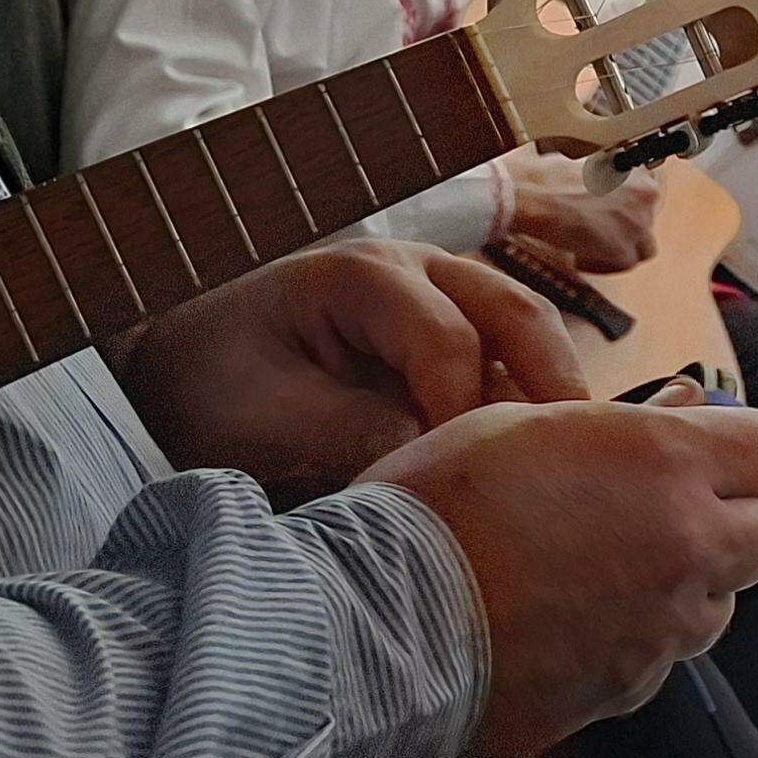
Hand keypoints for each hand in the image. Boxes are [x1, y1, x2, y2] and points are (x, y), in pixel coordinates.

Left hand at [113, 243, 590, 500]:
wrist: (177, 372)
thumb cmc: (209, 390)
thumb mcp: (266, 422)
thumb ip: (358, 437)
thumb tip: (449, 471)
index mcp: (364, 274)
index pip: (448, 340)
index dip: (467, 415)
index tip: (467, 488)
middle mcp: (419, 269)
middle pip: (517, 316)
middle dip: (553, 391)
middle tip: (579, 471)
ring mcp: (441, 297)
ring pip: (528, 335)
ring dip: (554, 398)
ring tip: (576, 473)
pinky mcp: (448, 338)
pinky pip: (510, 364)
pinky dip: (532, 407)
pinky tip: (542, 467)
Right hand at [373, 392, 757, 757]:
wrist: (377, 628)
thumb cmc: (436, 506)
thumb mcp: (524, 425)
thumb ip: (624, 424)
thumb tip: (690, 410)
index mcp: (666, 463)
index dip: (756, 449)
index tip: (727, 451)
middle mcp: (687, 547)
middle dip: (730, 522)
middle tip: (661, 512)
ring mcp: (663, 628)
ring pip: (718, 605)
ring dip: (685, 586)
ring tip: (601, 572)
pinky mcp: (630, 691)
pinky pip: (662, 659)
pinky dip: (637, 642)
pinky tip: (570, 626)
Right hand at [499, 159, 662, 274]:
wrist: (536, 198)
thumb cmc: (549, 179)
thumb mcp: (584, 165)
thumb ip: (602, 178)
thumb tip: (594, 185)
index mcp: (637, 173)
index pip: (647, 197)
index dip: (627, 208)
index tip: (614, 213)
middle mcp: (645, 198)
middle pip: (645, 223)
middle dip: (624, 230)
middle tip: (599, 231)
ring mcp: (638, 226)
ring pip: (642, 248)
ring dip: (619, 250)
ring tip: (591, 247)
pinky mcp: (624, 252)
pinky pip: (622, 266)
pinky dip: (601, 263)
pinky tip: (580, 256)